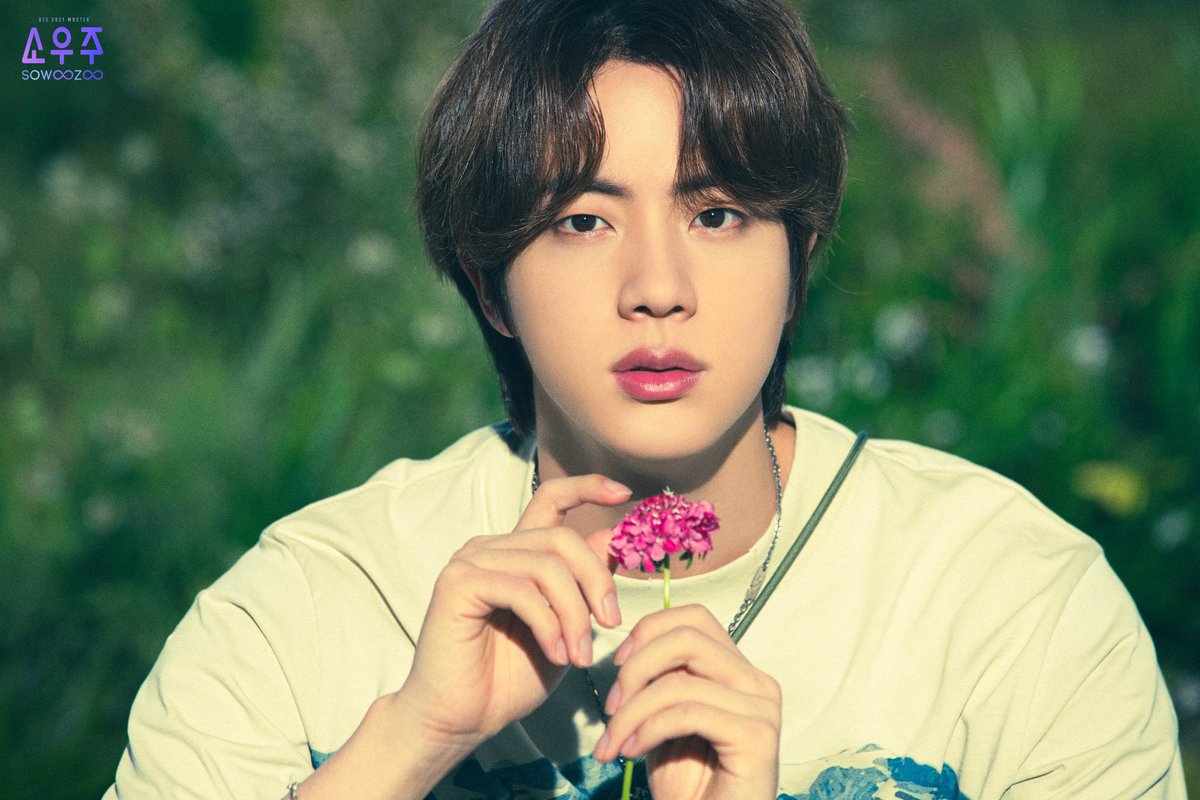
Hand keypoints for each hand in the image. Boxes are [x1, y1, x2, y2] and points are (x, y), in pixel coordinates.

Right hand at [393, 474, 628, 752]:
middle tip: (611, 625)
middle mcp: (491, 548)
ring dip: (574, 614)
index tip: (623, 491)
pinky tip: (555, 654)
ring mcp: (471, 561)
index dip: (587, 487)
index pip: (551, 499)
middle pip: (562, 538)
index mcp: (516, 553)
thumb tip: (610, 537)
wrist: (459, 720)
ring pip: (547, 565)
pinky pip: (522, 589)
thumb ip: (582, 586)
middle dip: (596, 581)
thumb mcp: (564, 630)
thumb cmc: (507, 681)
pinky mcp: (458, 583)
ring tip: (579, 656)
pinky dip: (549, 624)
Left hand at [593, 605, 781, 799]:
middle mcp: (757, 682)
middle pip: (688, 637)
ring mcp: (762, 708)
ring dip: (632, 712)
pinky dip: (649, 729)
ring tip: (613, 742)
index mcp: (738, 671)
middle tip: (610, 707)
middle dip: (636, 667)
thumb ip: (661, 681)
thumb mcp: (665, 721)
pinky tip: (632, 752)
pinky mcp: (757, 737)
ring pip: (679, 681)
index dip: (649, 631)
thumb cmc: (688, 785)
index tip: (618, 664)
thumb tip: (631, 650)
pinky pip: (688, 713)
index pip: (694, 618)